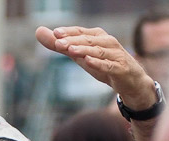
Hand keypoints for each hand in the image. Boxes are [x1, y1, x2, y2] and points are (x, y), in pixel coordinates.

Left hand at [36, 25, 156, 110]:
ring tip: (70, 50)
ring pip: (98, 51)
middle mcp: (108, 42)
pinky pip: (108, 66)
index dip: (69, 32)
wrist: (130, 82)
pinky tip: (88, 62)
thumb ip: (60, 46)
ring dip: (84, 50)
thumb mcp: (80, 56)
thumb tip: (38, 32)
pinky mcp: (121, 69)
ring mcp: (115, 55)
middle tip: (58, 42)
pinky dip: (98, 63)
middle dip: (73, 41)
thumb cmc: (103, 65)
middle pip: (88, 40)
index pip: (81, 32)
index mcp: (98, 36)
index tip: (55, 33)